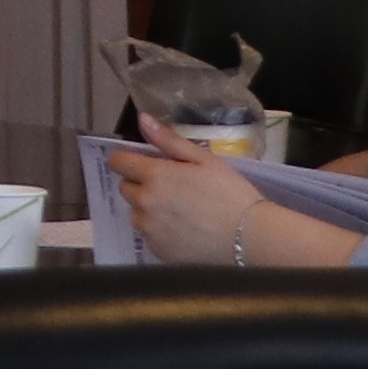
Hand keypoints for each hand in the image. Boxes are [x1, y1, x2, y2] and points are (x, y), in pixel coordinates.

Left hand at [107, 143, 360, 268]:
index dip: (129, 160)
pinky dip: (159, 230)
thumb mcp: (204, 159)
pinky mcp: (156, 249)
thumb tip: (143, 119)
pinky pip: (148, 234)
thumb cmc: (230, 193)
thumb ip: (168, 140)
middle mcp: (144, 202)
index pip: (118, 162)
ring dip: (149, 209)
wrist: (248, 237)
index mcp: (154, 176)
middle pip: (126, 187)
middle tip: (173, 188)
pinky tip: (184, 229)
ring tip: (182, 210)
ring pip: (136, 212)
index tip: (144, 163)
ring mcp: (148, 229)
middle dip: (142, 184)